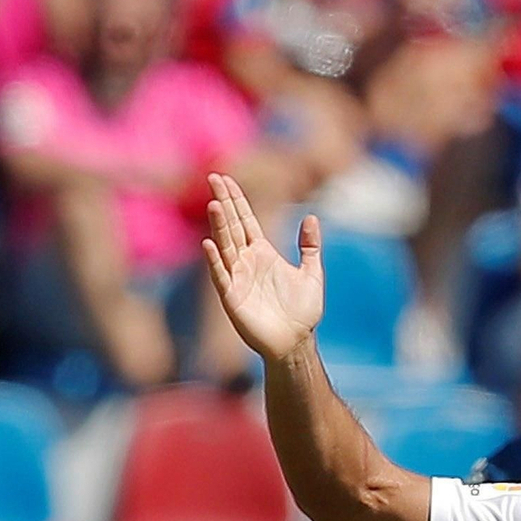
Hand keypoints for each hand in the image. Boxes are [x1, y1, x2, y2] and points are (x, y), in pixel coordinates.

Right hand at [202, 174, 322, 362]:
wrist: (296, 343)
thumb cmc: (303, 312)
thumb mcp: (312, 274)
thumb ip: (310, 246)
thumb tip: (312, 216)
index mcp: (263, 253)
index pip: (246, 220)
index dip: (236, 199)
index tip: (225, 178)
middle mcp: (246, 261)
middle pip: (232, 226)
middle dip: (224, 203)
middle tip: (213, 177)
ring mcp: (237, 278)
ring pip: (226, 246)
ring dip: (219, 226)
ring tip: (213, 204)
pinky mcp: (232, 297)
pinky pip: (221, 276)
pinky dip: (215, 261)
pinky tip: (208, 244)